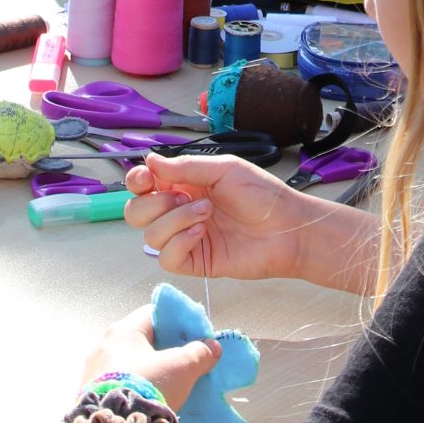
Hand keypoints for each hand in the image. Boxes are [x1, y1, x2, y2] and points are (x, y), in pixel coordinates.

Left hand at [78, 304, 221, 414]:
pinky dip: (135, 385)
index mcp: (122, 330)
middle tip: (183, 360)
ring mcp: (93, 371)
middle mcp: (103, 345)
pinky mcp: (90, 395)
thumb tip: (212, 347)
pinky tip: (148, 398)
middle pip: (140, 339)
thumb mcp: (181, 368)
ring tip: (168, 383)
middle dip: (163, 349)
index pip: (152, 314)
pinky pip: (118, 382)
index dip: (175, 322)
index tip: (192, 335)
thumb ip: (199, 353)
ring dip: (148, 369)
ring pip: (128, 362)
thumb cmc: (149, 386)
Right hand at [126, 152, 325, 283]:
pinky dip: (179, 242)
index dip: (136, 181)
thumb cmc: (262, 195)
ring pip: (150, 236)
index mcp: (183, 185)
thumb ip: (185, 167)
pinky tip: (201, 233)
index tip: (146, 178)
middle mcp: (179, 211)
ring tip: (206, 212)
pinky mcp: (195, 261)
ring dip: (175, 220)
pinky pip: (166, 258)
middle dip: (154, 204)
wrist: (287, 227)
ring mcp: (185, 238)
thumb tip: (150, 160)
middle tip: (184, 197)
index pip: (142, 185)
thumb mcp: (224, 169)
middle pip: (137, 212)